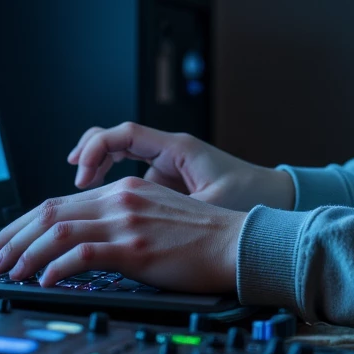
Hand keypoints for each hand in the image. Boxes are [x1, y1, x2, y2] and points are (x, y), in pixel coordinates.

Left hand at [0, 177, 243, 291]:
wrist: (236, 244)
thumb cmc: (201, 240)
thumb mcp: (153, 218)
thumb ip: (118, 223)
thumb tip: (81, 246)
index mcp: (121, 191)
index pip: (57, 203)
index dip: (22, 225)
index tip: (1, 244)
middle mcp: (119, 200)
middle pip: (48, 212)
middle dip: (11, 238)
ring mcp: (126, 222)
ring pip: (57, 231)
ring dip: (24, 253)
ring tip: (6, 272)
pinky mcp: (135, 247)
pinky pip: (82, 253)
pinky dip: (55, 267)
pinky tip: (42, 280)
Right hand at [67, 122, 294, 210]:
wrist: (278, 200)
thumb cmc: (252, 199)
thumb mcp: (211, 205)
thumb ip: (175, 208)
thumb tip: (136, 219)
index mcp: (178, 148)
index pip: (125, 134)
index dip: (97, 150)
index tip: (82, 174)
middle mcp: (169, 152)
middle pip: (114, 140)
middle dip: (87, 157)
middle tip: (74, 183)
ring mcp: (167, 166)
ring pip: (120, 159)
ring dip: (97, 174)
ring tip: (78, 199)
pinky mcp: (168, 183)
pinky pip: (131, 178)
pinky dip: (112, 187)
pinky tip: (101, 208)